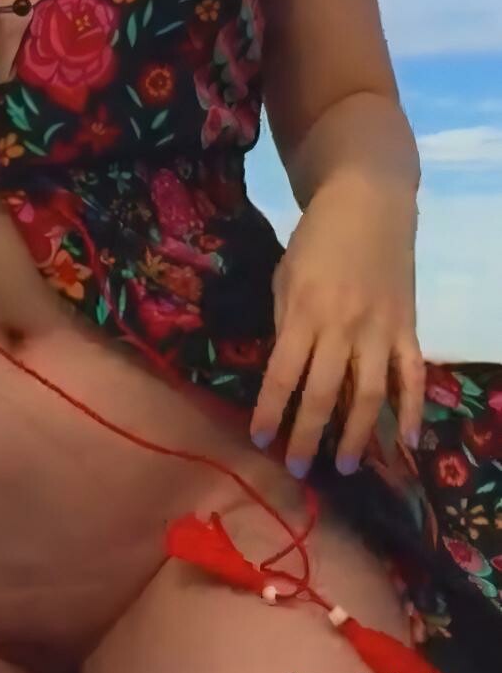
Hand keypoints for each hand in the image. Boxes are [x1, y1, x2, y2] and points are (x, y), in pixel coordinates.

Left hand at [248, 176, 424, 477]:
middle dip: (308, 436)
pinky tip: (404, 441)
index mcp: (304, 311)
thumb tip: (287, 371)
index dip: (270, 411)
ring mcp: (380, 330)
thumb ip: (285, 323)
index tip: (260, 440)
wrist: (368, 203)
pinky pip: (412, 376)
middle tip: (297, 469)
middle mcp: (343, 327)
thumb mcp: (285, 275)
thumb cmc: (316, 239)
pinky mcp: (408, 328)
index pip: (282, 374)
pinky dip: (411, 410)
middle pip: (324, 394)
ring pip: (369, 394)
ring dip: (356, 435)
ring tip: (344, 466)